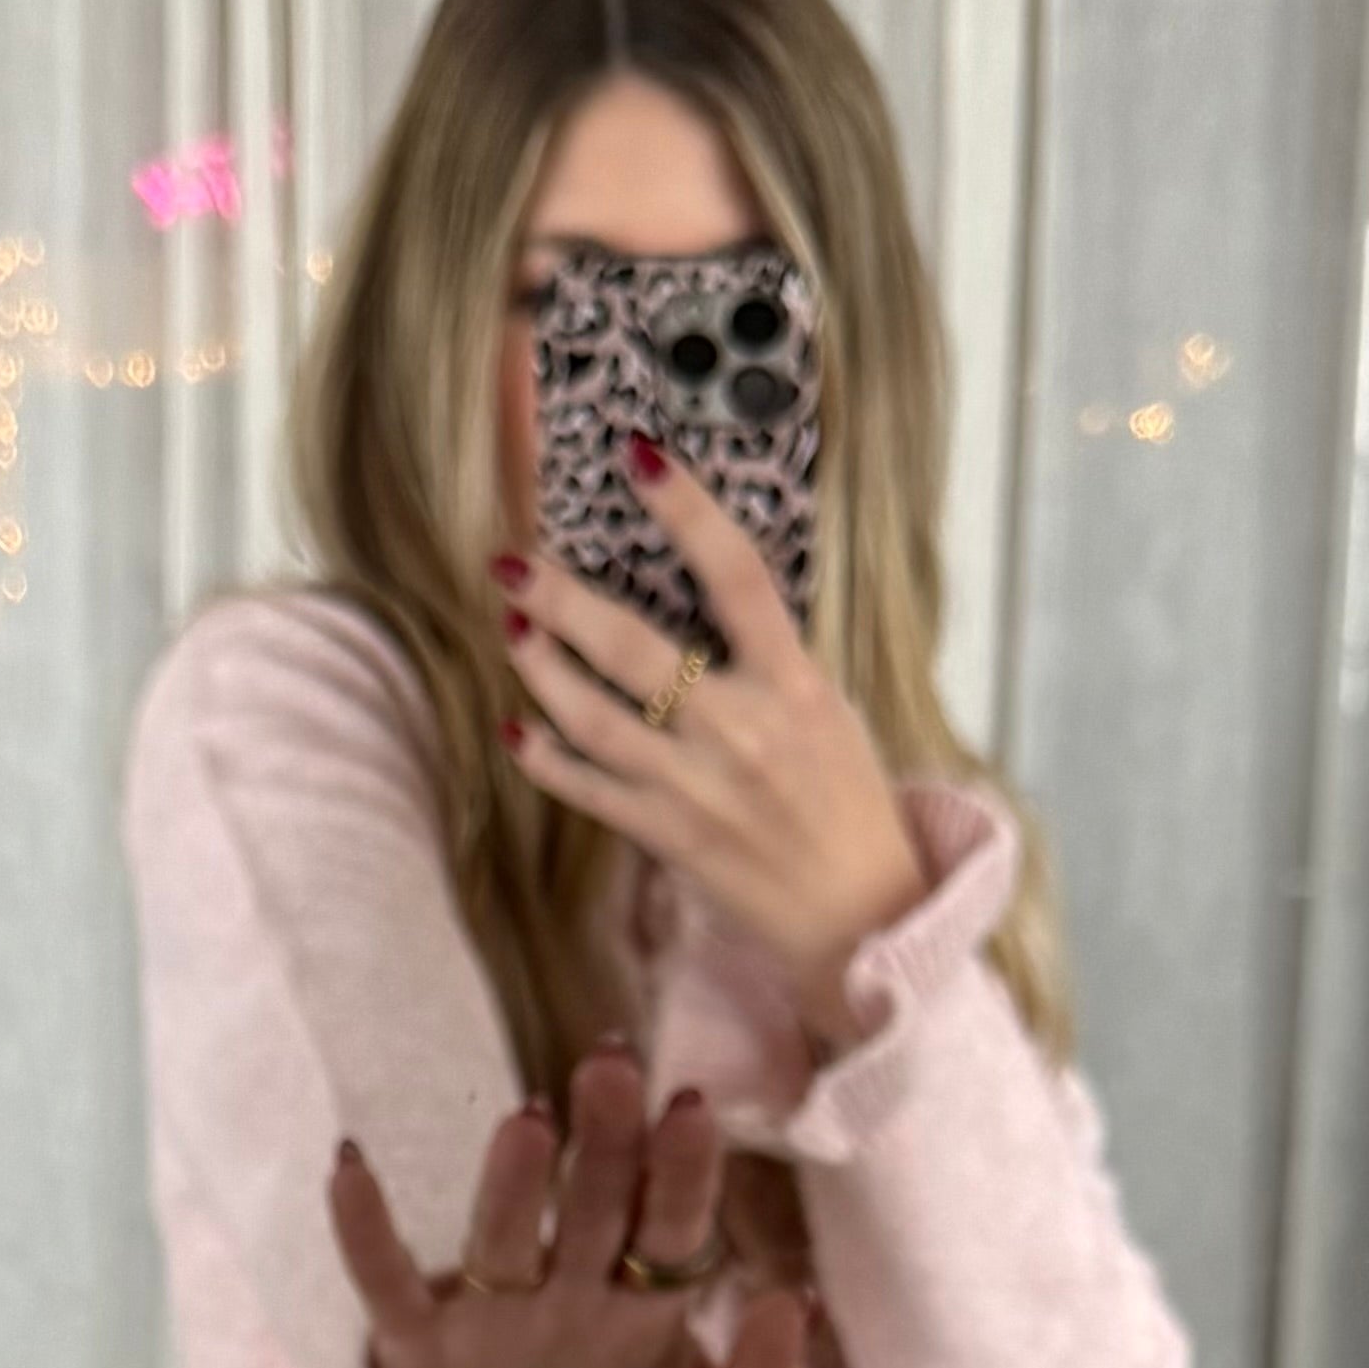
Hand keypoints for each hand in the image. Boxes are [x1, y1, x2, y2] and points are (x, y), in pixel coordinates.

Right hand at [337, 1052, 810, 1367]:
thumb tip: (795, 1297)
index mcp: (644, 1319)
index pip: (670, 1228)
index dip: (681, 1171)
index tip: (691, 1111)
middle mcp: (569, 1303)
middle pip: (590, 1206)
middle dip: (603, 1140)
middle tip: (611, 1067)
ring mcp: (492, 1325)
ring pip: (503, 1235)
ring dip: (513, 1180)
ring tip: (529, 1121)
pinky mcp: (420, 1359)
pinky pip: (389, 1287)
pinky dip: (365, 1233)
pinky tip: (350, 1168)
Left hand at [497, 444, 926, 1046]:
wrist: (856, 911)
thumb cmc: (846, 800)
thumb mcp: (827, 710)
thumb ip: (768, 658)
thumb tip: (704, 596)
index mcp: (792, 684)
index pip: (738, 575)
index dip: (686, 509)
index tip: (640, 456)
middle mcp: (739, 730)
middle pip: (634, 647)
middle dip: (563, 598)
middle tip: (512, 559)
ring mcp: (695, 786)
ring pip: (593, 717)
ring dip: (540, 667)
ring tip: (512, 627)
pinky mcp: (666, 835)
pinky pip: (587, 789)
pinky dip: (543, 758)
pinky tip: (515, 726)